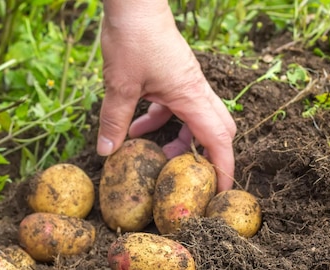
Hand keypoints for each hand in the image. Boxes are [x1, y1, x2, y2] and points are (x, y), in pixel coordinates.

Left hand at [98, 1, 235, 190]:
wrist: (134, 3)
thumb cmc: (133, 38)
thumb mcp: (120, 87)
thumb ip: (114, 122)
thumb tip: (106, 153)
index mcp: (191, 95)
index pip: (218, 139)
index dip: (223, 167)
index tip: (222, 191)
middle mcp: (194, 89)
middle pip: (214, 129)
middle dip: (205, 156)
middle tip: (191, 178)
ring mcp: (184, 81)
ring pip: (192, 118)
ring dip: (177, 139)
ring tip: (153, 156)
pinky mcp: (171, 75)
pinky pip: (172, 106)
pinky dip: (158, 121)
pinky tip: (134, 129)